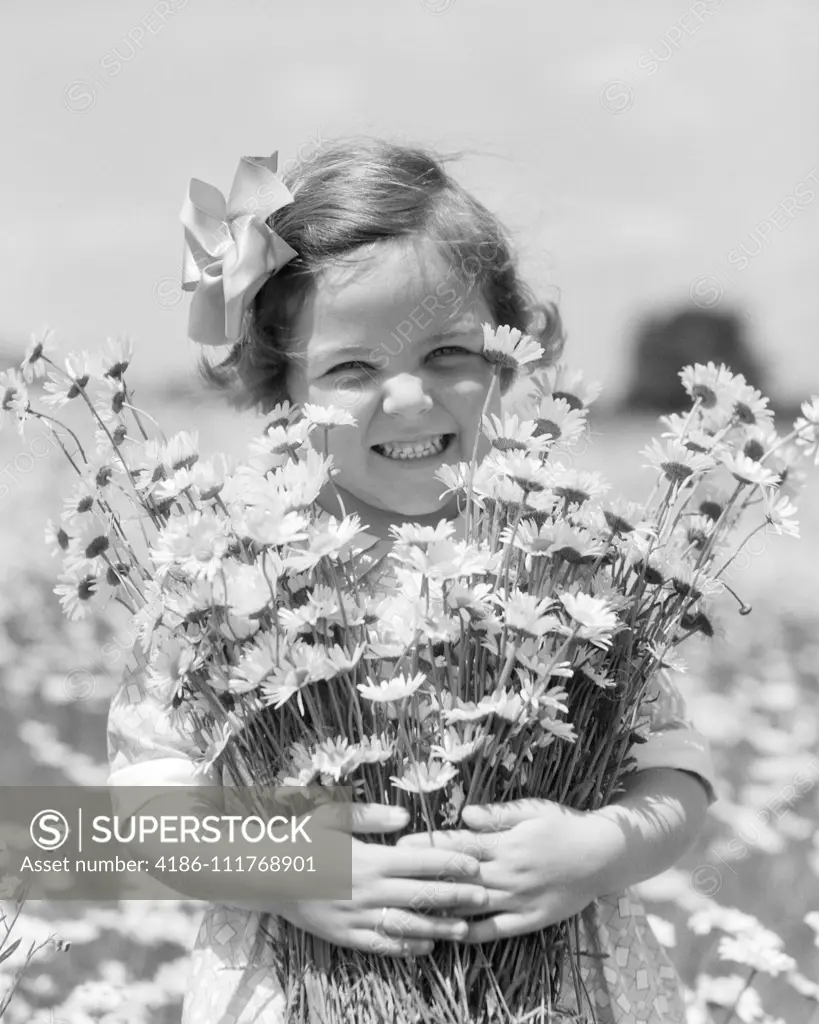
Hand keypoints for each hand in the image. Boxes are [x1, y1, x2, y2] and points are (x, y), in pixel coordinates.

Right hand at [276, 803, 488, 956]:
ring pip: (407, 925)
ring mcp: (358, 916)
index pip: (420, 862)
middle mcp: (368, 890)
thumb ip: (371, 815)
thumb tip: (406, 817)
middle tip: (484, 897)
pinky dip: (406, 947)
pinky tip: (425, 946)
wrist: (265, 874)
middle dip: (456, 896)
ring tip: (465, 928)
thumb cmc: (301, 838)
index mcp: (370, 858)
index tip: (475, 865)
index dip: (451, 863)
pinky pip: (382, 945)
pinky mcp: (346, 936)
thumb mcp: (332, 815)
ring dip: (438, 927)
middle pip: (421, 895)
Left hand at [397, 798, 617, 942]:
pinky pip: (497, 930)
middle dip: (425, 876)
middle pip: (458, 877)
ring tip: (412, 907)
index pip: (458, 846)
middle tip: (395, 877)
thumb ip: (497, 815)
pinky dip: (473, 933)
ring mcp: (518, 899)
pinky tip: (452, 935)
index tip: (401, 846)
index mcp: (505, 843)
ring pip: (472, 905)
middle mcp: (507, 873)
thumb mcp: (532, 810)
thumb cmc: (564, 824)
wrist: (602, 854)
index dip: (428, 846)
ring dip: (442, 906)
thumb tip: (463, 815)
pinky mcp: (530, 919)